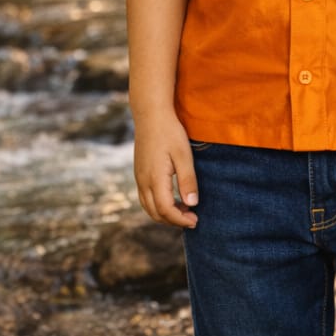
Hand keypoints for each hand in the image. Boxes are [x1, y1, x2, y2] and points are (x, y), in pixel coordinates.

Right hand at [132, 112, 198, 227]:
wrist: (151, 114)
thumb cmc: (170, 132)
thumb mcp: (184, 155)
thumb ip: (187, 180)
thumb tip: (192, 204)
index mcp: (155, 178)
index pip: (165, 210)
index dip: (180, 220)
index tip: (195, 220)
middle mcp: (143, 182)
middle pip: (155, 213)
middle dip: (173, 220)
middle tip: (192, 218)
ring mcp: (139, 178)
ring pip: (148, 207)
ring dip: (164, 214)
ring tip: (184, 210)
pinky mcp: (139, 173)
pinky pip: (145, 198)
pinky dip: (157, 205)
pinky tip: (172, 198)